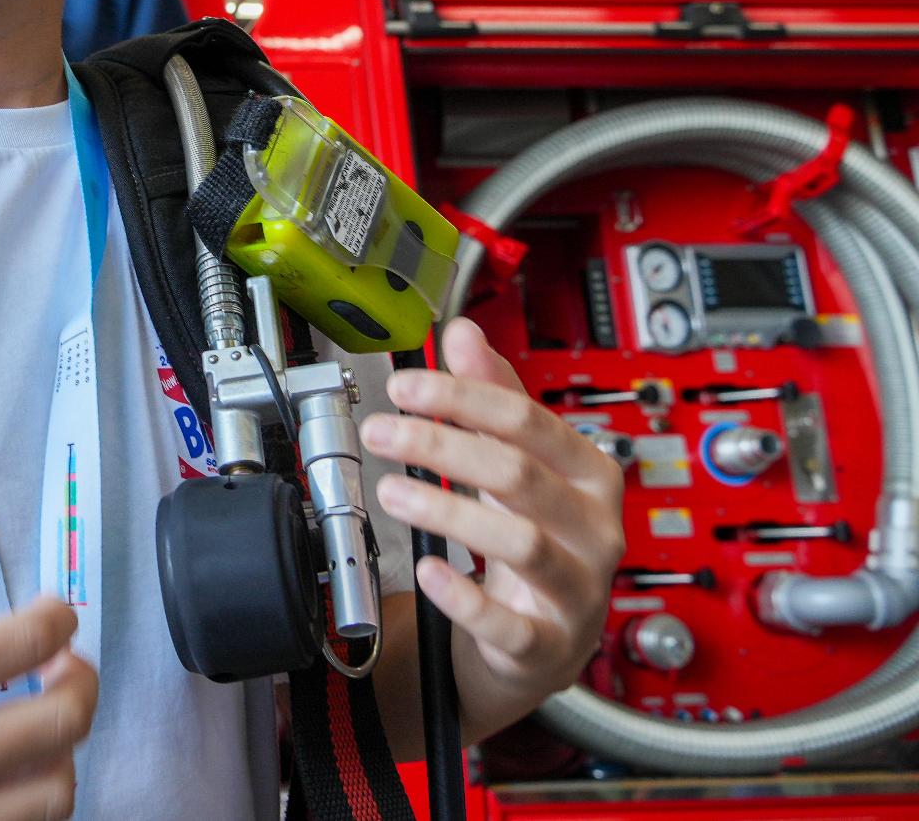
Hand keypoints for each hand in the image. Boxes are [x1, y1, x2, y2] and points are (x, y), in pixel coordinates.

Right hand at [0, 514, 96, 820]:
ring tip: (36, 723)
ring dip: (61, 752)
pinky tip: (1, 775)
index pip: (30, 641)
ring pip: (54, 796)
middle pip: (64, 722)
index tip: (54, 611)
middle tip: (64, 664)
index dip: (58, 617)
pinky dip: (23, 805)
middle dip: (81, 681)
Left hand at [359, 318, 625, 716]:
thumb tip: (463, 332)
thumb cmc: (537, 532)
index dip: (463, 397)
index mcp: (589, 473)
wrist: (548, 634)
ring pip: (521, 542)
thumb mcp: (521, 458)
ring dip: (446, 511)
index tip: (404, 387)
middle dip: (442, 445)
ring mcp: (577, 588)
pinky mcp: (548, 643)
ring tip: (390, 491)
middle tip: (381, 431)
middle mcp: (593, 528)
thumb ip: (495, 395)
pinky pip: (510, 623)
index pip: (528, 421)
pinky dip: (463, 597)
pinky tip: (426, 570)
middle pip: (520, 473)